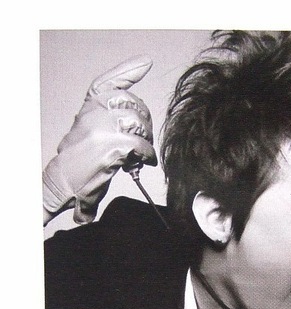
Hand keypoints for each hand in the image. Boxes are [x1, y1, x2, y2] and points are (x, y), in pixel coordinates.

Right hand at [43, 55, 156, 224]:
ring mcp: (102, 128)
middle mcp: (94, 112)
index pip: (109, 81)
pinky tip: (145, 162)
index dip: (129, 70)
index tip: (147, 62)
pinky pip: (140, 146)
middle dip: (144, 122)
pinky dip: (147, 155)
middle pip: (133, 104)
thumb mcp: (86, 133)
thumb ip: (105, 120)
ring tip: (142, 154)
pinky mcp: (110, 146)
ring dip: (146, 140)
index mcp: (88, 107)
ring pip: (139, 124)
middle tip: (143, 140)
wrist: (62, 184)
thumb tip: (133, 122)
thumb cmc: (77, 164)